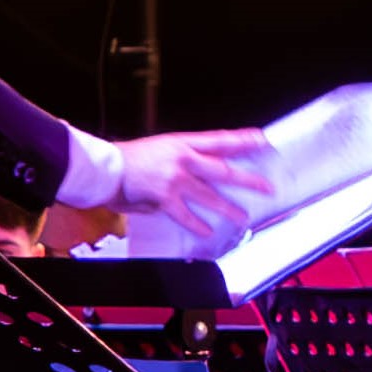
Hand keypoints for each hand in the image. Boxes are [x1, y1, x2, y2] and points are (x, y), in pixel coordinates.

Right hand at [114, 127, 272, 227]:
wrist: (104, 167)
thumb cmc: (128, 158)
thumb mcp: (160, 147)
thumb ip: (182, 159)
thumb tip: (198, 175)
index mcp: (182, 143)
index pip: (219, 140)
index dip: (242, 140)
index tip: (263, 140)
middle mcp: (183, 159)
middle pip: (223, 169)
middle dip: (247, 179)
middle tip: (266, 187)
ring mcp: (174, 179)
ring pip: (209, 195)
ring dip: (228, 207)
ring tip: (243, 217)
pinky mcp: (164, 197)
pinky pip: (185, 214)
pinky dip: (197, 224)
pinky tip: (207, 231)